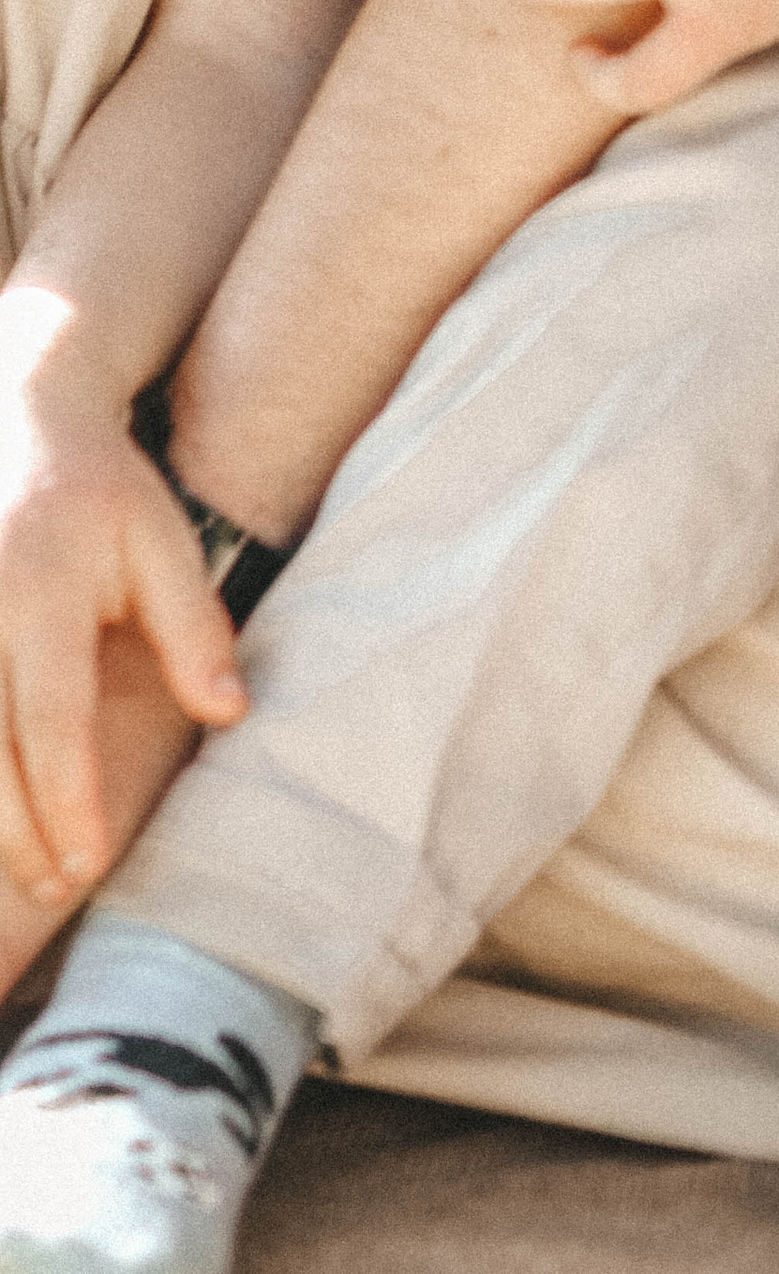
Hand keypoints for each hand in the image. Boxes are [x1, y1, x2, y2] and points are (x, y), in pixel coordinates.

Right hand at [0, 390, 241, 902]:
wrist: (20, 419)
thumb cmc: (104, 494)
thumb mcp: (165, 542)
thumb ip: (194, 628)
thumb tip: (229, 714)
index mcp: (42, 590)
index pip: (51, 715)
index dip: (67, 797)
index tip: (88, 861)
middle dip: (14, 832)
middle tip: (58, 887)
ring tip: (20, 873)